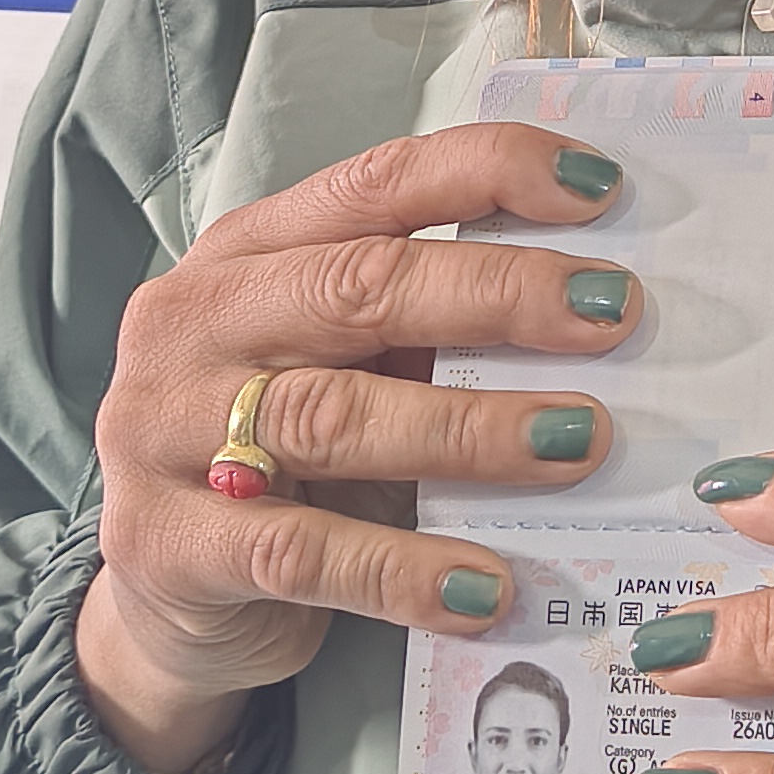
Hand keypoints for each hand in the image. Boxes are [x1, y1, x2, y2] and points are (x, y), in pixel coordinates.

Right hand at [78, 126, 644, 773]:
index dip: (488, 174)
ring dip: (471, 429)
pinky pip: (303, 551)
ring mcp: (164, 431)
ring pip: (335, 414)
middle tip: (612, 313)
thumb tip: (596, 309)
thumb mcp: (339, 370)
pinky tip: (486, 589)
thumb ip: (427, 331)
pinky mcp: (171, 545)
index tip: (598, 188)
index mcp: (246, 252)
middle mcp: (195, 322)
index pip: (375, 184)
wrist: (161, 599)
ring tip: (580, 441)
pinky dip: (404, 571)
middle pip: (360, 286)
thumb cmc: (283, 459)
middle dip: (501, 294)